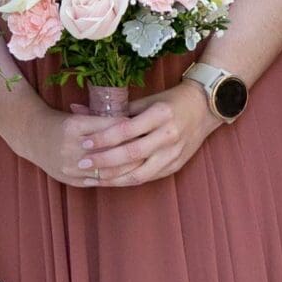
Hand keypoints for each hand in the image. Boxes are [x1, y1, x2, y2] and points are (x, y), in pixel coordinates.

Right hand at [3, 98, 149, 187]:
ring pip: (107, 170)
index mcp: (74, 126)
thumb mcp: (78, 115)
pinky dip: (115, 179)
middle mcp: (70, 147)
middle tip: (152, 146)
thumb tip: (133, 122)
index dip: (130, 130)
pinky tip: (129, 175)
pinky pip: (98, 181)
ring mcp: (69, 166)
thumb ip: (102, 120)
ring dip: (128, 167)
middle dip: (134, 150)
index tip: (146, 127)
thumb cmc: (60, 122)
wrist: (32, 136)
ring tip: (145, 162)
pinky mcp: (70, 179)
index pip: (110, 130)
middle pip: (111, 152)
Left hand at [83, 83, 222, 185]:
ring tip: (92, 177)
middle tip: (82, 164)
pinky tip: (111, 181)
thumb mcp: (146, 100)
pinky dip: (127, 180)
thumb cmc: (170, 101)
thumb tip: (77, 110)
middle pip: (131, 154)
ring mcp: (174, 154)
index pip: (126, 130)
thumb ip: (115, 110)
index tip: (85, 142)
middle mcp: (168, 136)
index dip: (104, 138)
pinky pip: (148, 178)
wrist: (205, 108)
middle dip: (104, 161)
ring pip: (140, 173)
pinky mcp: (175, 166)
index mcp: (160, 115)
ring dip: (113, 178)